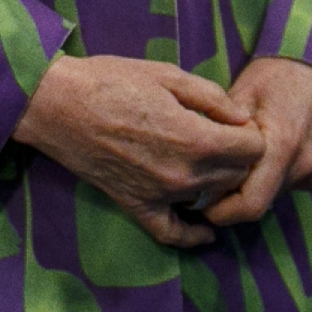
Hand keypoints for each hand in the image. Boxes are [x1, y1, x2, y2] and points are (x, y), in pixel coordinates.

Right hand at [17, 53, 265, 250]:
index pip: (254, 149)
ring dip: (218, 184)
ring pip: (212, 199)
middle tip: (226, 140)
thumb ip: (213, 98)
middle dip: (240, 157)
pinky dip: (193, 235)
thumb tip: (242, 118)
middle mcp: (184, 174)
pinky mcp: (136, 206)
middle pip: (238, 175)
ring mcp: (160, 194)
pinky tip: (205, 231)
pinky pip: (172, 233)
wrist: (58, 105)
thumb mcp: (169, 75)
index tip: (238, 123)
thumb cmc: (111, 81)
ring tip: (212, 164)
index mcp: (197, 138)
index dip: (251, 132)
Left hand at [197, 57, 311, 226]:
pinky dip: (267, 179)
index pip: (249, 206)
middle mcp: (302, 166)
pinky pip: (284, 188)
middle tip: (209, 181)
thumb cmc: (275, 75)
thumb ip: (221, 136)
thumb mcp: (240, 97)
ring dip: (249, 188)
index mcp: (281, 146)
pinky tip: (260, 157)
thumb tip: (199, 170)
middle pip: (257, 206)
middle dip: (230, 201)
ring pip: (270, 197)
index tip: (201, 200)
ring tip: (236, 161)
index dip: (220, 211)